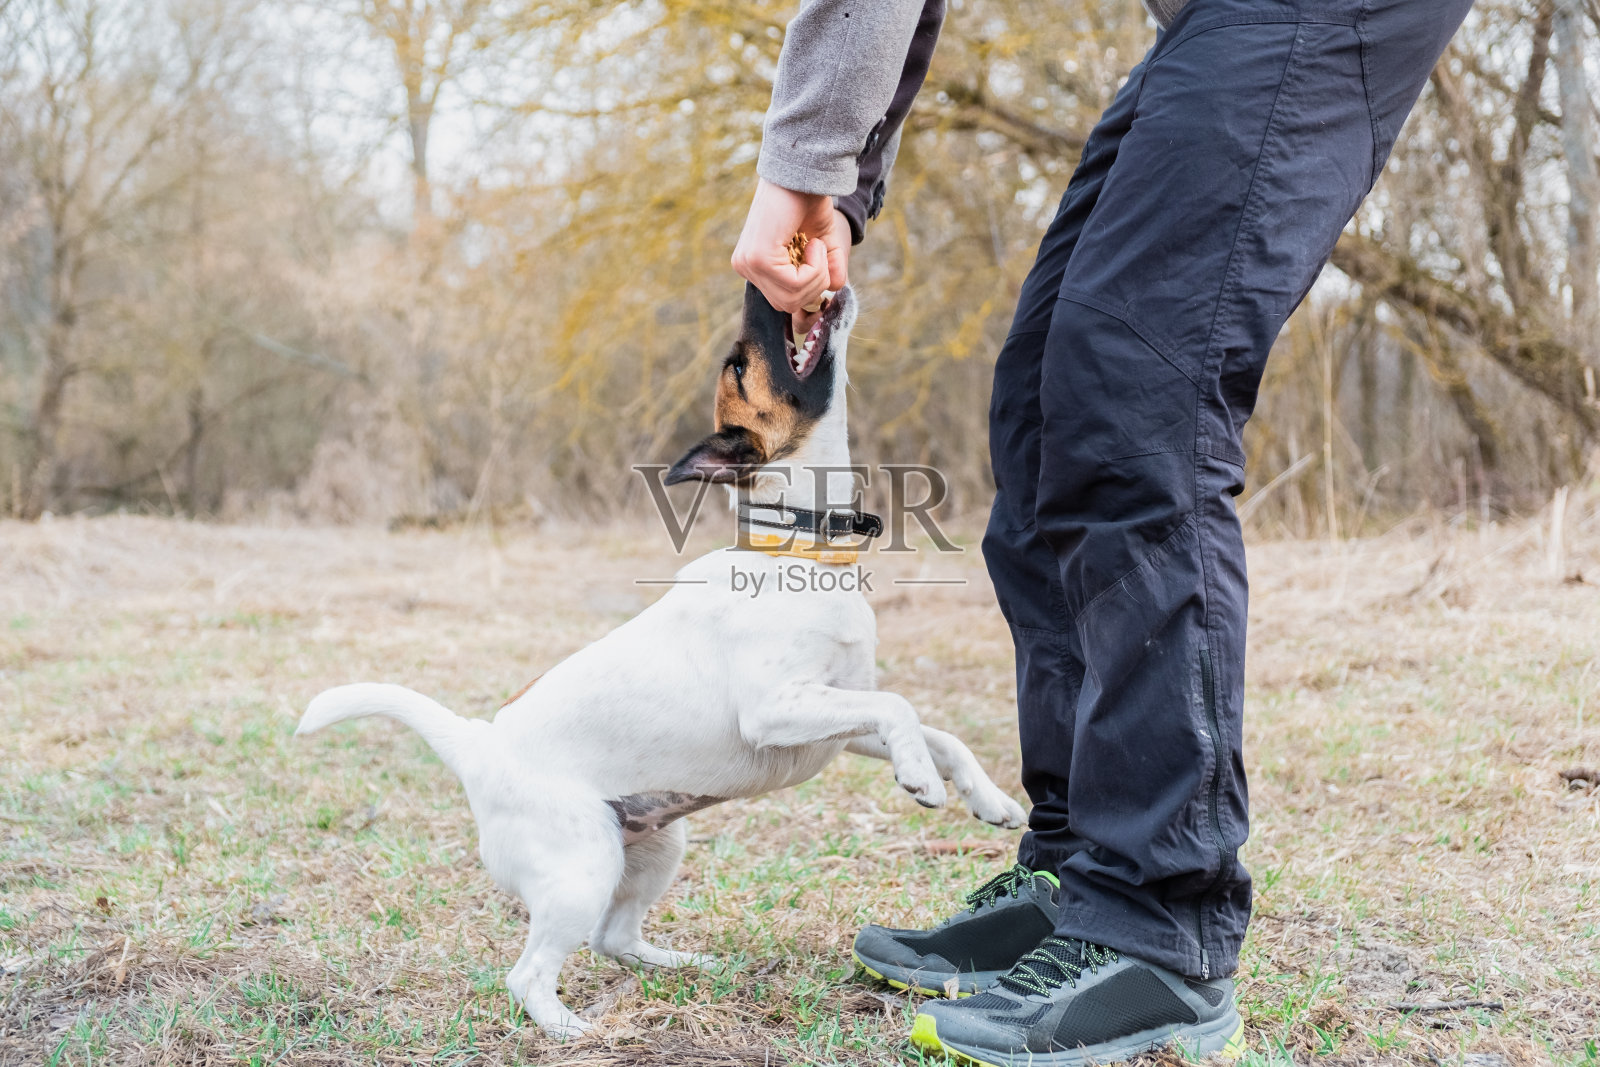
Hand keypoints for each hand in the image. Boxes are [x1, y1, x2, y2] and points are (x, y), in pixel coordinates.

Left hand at [732, 178, 851, 337]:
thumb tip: (835, 289)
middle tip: (820, 251)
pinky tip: (813, 243)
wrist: (804, 171)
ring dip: (817, 274)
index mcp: (754, 264)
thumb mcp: (822, 242)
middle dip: (815, 284)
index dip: (809, 288)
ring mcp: (749, 263)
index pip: (783, 301)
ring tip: (816, 245)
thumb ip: (827, 269)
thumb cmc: (808, 200)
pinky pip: (794, 284)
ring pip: (792, 298)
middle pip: (787, 305)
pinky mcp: (758, 258)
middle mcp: (746, 266)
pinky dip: (815, 267)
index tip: (819, 258)